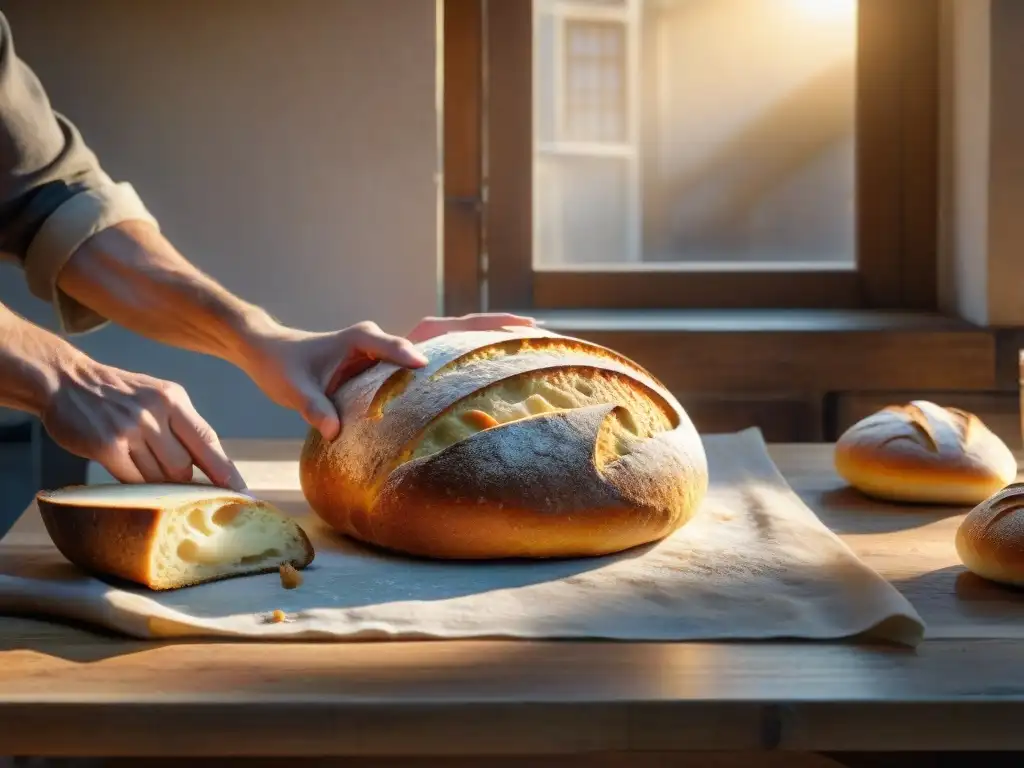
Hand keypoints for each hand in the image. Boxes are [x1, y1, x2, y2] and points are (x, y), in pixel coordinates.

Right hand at [41, 356, 245, 489]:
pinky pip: (133, 481)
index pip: (208, 440)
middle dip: (182, 482)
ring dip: (155, 483)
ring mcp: (130, 429)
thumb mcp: (158, 396)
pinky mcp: (106, 446)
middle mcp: (155, 412)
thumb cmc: (119, 395)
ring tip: (141, 466)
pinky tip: (127, 471)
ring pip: (159, 477)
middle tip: (172, 480)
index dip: (226, 470)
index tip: (241, 491)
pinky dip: (134, 486)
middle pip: (184, 467)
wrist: (66, 380)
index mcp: (174, 399)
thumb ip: (182, 426)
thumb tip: (212, 467)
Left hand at [242, 313, 535, 440]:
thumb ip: (312, 407)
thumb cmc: (283, 367)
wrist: (275, 352)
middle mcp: (383, 338)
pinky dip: (471, 351)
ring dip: (487, 332)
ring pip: (448, 335)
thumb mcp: (291, 390)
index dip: (404, 353)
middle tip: (527, 325)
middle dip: (483, 325)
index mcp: (359, 338)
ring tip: (529, 334)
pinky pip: (441, 352)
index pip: (388, 344)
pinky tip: (499, 360)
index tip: (421, 363)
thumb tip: (334, 430)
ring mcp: (396, 346)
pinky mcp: (399, 359)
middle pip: (440, 327)